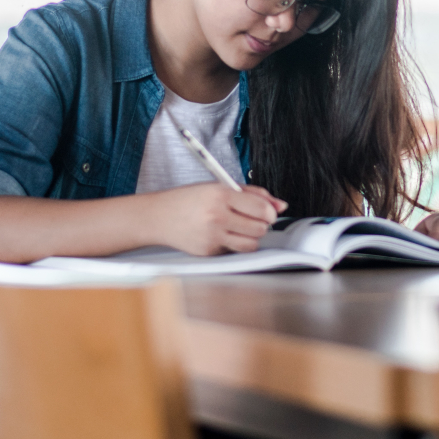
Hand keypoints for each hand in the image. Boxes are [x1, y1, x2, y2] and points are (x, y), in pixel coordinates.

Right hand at [152, 183, 287, 255]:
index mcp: (220, 195)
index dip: (270, 212)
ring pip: (251, 244)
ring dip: (251, 237)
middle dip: (261, 224)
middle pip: (260, 228)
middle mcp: (216, 216)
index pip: (261, 208)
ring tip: (240, 227)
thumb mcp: (219, 187)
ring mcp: (212, 236)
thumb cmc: (189, 200)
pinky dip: (234, 244)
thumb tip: (280, 205)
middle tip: (252, 219)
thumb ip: (252, 194)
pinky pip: (234, 251)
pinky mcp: (208, 252)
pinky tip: (222, 234)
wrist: (158, 217)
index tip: (269, 212)